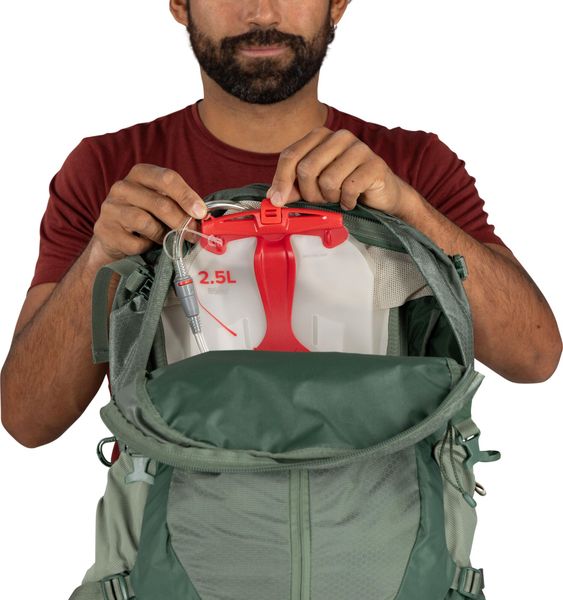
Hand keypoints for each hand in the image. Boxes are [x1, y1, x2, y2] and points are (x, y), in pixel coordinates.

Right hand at [91, 164, 207, 262]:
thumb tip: (203, 216)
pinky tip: (145, 245)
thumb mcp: (161, 203)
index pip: (167, 178)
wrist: (113, 238)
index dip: (187, 196)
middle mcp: (122, 187)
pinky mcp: (105, 230)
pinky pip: (134, 242)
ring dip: (163, 235)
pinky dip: (145, 247)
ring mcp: (111, 208)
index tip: (201, 212)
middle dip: (182, 221)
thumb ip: (180, 204)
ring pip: (146, 222)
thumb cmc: (145, 217)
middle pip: (160, 203)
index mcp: (140, 174)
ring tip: (166, 239)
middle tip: (193, 234)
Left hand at [267, 127, 415, 216]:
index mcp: (320, 136)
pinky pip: (349, 188)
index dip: (281, 180)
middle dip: (309, 193)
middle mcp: (339, 137)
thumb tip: (273, 197)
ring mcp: (358, 148)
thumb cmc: (345, 187)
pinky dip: (347, 201)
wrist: (381, 195)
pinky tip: (352, 200)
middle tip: (321, 200)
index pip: (290, 155)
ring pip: (327, 180)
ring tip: (340, 197)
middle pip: (306, 169)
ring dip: (331, 198)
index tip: (277, 200)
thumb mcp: (314, 187)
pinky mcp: (374, 164)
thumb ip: (293, 188)